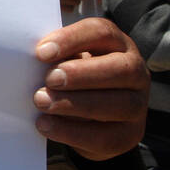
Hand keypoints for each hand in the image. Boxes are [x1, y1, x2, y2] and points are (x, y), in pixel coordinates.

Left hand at [32, 17, 148, 160]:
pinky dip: (72, 132)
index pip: (101, 32)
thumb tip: (30, 62)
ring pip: (119, 104)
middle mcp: (135, 72)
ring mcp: (138, 105)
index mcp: (117, 45)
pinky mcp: (129, 135)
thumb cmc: (75, 81)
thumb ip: (56, 58)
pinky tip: (47, 125)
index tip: (42, 52)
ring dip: (75, 103)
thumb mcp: (67, 61)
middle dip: (80, 74)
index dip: (72, 39)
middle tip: (49, 79)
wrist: (92, 120)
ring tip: (42, 102)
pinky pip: (105, 137)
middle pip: (119, 68)